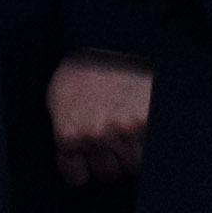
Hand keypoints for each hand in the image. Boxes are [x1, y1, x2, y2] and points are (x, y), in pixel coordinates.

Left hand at [45, 54, 156, 186]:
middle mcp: (97, 135)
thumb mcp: (58, 99)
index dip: (82, 167)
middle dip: (109, 158)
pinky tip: (144, 126)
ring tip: (129, 128)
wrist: (109, 37)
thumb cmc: (82, 68)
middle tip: (110, 136)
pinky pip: (153, 150)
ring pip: (133, 165)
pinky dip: (151, 143)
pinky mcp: (151, 122)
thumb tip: (71, 160)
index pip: (76, 175)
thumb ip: (64, 131)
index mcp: (69, 132)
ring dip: (132, 151)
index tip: (86, 160)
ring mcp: (127, 130)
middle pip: (108, 172)